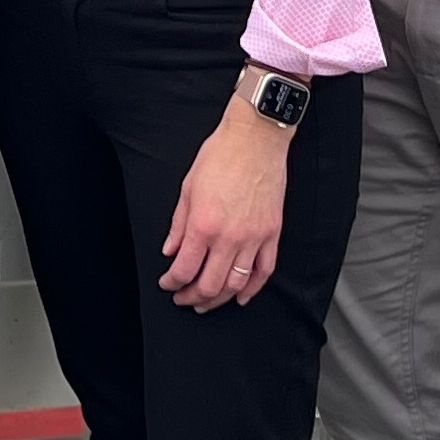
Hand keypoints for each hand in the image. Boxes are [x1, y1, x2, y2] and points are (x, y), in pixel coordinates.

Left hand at [157, 97, 290, 308]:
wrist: (255, 138)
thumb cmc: (221, 155)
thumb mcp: (188, 188)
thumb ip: (178, 225)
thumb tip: (171, 250)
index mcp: (203, 224)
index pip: (184, 269)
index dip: (172, 283)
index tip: (167, 284)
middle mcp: (229, 237)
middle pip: (209, 285)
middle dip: (191, 297)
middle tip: (183, 297)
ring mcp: (253, 237)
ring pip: (236, 284)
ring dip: (218, 299)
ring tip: (206, 301)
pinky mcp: (272, 233)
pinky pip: (264, 271)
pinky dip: (252, 289)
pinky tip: (241, 296)